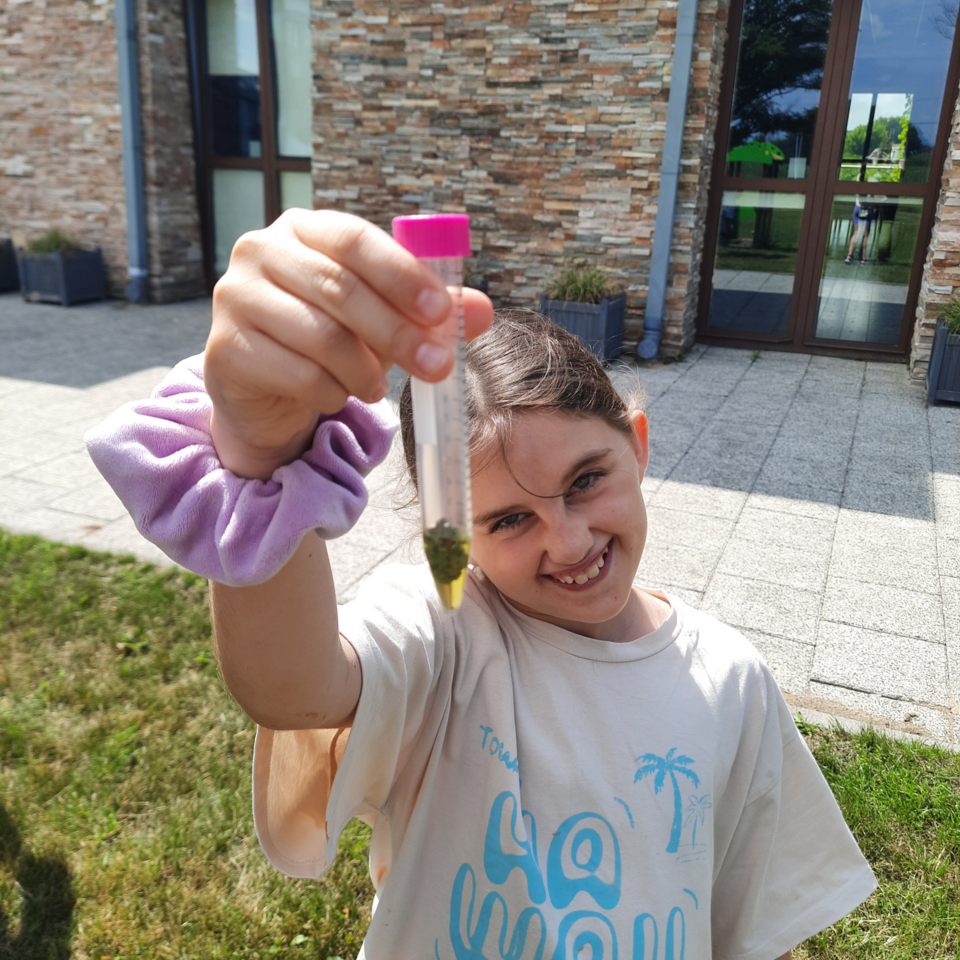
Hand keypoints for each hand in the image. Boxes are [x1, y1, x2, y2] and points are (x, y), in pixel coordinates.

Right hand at [205, 210, 493, 478]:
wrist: (267, 388)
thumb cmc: (330, 339)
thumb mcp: (385, 320)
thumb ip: (432, 312)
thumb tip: (483, 310)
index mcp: (304, 228)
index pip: (354, 239)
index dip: (401, 275)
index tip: (442, 312)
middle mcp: (260, 251)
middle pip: (339, 289)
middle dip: (397, 333)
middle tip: (436, 367)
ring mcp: (235, 298)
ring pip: (320, 336)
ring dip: (363, 370)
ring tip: (378, 387)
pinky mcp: (224, 349)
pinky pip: (296, 374)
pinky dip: (329, 392)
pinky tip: (336, 395)